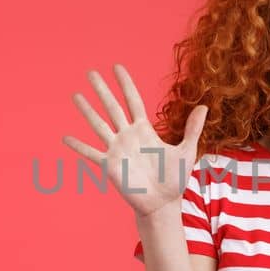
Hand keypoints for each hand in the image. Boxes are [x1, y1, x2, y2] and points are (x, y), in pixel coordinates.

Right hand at [63, 64, 207, 217]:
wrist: (163, 203)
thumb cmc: (175, 179)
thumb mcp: (187, 150)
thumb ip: (193, 128)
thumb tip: (204, 106)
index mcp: (145, 130)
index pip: (133, 100)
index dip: (126, 84)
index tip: (117, 67)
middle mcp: (128, 136)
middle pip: (112, 107)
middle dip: (102, 90)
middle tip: (91, 72)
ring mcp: (117, 149)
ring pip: (99, 125)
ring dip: (87, 110)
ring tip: (76, 95)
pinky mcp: (110, 166)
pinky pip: (91, 153)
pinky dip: (79, 146)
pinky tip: (66, 138)